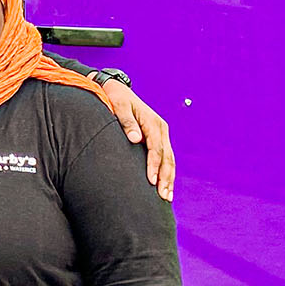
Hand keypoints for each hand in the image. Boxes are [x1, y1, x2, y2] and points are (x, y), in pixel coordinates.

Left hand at [98, 78, 175, 201]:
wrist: (116, 89)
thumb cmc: (115, 98)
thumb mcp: (118, 106)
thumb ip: (126, 122)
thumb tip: (135, 139)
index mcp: (152, 122)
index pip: (156, 147)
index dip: (154, 165)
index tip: (151, 180)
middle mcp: (160, 128)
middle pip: (167, 156)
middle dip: (166, 177)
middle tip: (164, 196)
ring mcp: (161, 133)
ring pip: (169, 159)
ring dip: (169, 178)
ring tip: (167, 196)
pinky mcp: (157, 138)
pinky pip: (165, 157)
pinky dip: (166, 172)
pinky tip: (165, 185)